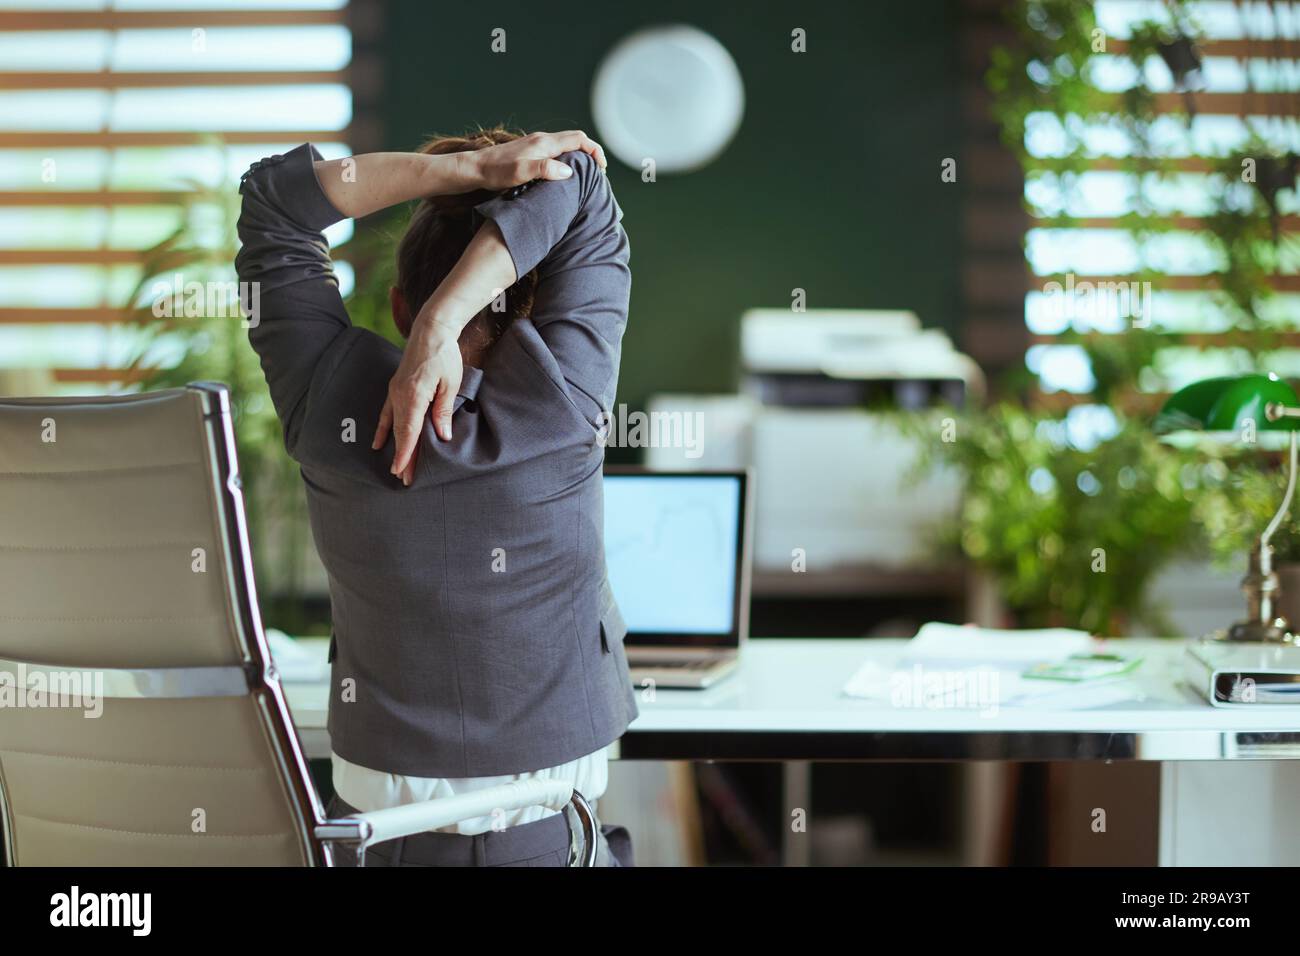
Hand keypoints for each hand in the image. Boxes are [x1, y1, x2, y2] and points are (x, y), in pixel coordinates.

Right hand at [371, 318, 462, 485]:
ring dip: (394, 446)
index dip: (406, 454)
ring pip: (393, 425)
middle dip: (403, 457)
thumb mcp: (450, 383)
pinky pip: (386, 412)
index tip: (403, 472)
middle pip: (400, 433)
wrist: (430, 329)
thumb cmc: (444, 355)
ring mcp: (395, 391)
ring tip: (395, 468)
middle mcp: (399, 395)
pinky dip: (382, 428)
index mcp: (414, 396)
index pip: (408, 432)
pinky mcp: (395, 387)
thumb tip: (442, 436)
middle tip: (404, 480)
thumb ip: (443, 410)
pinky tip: (378, 442)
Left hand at [466, 130, 606, 190]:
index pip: (579, 139)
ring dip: (579, 156)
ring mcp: (535, 144)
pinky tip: (563, 173)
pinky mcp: (529, 151)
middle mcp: (542, 139)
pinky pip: (555, 151)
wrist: (474, 168)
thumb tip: (569, 172)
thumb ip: (546, 169)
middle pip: (574, 139)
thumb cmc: (496, 172)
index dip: (595, 151)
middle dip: (591, 153)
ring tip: (585, 175)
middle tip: (598, 173)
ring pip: (565, 145)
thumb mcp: (522, 173)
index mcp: (544, 143)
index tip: (602, 168)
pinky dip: (566, 159)